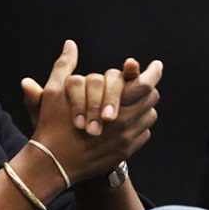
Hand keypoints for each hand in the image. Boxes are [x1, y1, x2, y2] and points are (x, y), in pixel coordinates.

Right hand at [21, 41, 161, 183]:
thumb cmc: (52, 126)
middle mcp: (125, 122)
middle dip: (146, 88)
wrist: (53, 164)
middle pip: (151, 98)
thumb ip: (64, 66)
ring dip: (143, 106)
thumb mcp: (53, 92)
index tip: (156, 66)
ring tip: (132, 101)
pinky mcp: (126, 152)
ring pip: (149, 116)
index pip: (144, 84)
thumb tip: (70, 44)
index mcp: (112, 104)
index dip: (151, 73)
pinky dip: (139, 125)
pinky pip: (144, 134)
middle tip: (142, 81)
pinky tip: (125, 122)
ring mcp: (127, 140)